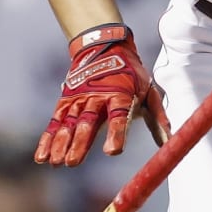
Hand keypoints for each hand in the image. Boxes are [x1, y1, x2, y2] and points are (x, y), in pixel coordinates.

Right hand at [36, 24, 170, 166]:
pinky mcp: (66, 101)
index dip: (116, 133)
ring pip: (69, 123)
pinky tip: (42, 157)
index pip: (119, 116)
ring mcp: (79, 99)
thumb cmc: (132, 76)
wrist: (105, 47)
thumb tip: (169, 142)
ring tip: (56, 164)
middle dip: (80, 143)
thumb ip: (158, 117)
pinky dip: (48, 139)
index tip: (113, 151)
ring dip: (61, 143)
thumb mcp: (149, 92)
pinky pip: (55, 121)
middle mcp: (97, 97)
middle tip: (73, 163)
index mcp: (121, 95)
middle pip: (87, 122)